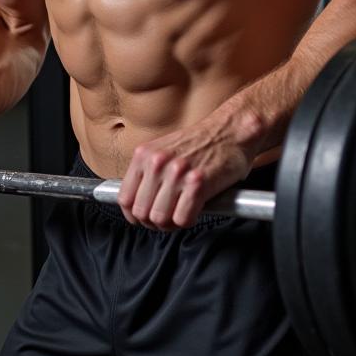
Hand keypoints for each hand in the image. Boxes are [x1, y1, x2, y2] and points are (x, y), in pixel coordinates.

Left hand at [117, 118, 252, 229]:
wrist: (230, 131)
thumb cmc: (199, 143)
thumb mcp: (162, 150)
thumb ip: (147, 173)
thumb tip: (135, 204)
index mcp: (144, 154)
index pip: (124, 198)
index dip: (134, 215)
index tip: (144, 218)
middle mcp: (157, 163)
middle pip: (141, 213)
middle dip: (153, 222)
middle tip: (167, 217)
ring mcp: (177, 173)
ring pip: (160, 219)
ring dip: (171, 224)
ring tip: (181, 214)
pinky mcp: (198, 184)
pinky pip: (182, 219)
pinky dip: (188, 221)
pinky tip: (195, 209)